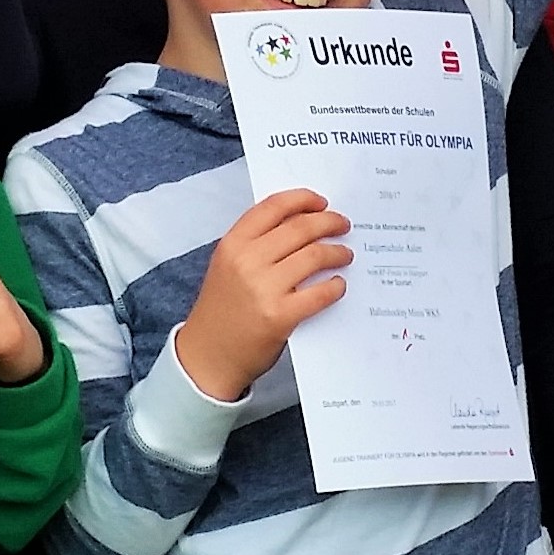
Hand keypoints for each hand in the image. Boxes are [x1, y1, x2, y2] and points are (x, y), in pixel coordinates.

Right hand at [171, 189, 351, 401]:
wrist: (208, 355)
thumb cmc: (222, 309)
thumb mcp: (227, 265)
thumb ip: (256, 243)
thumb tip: (302, 222)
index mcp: (233, 244)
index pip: (274, 207)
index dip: (303, 199)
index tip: (321, 202)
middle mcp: (246, 261)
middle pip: (300, 227)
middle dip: (329, 222)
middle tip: (343, 225)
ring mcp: (263, 289)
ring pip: (315, 255)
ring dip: (337, 252)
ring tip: (345, 255)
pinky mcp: (280, 316)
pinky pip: (319, 293)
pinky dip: (335, 286)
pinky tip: (338, 285)